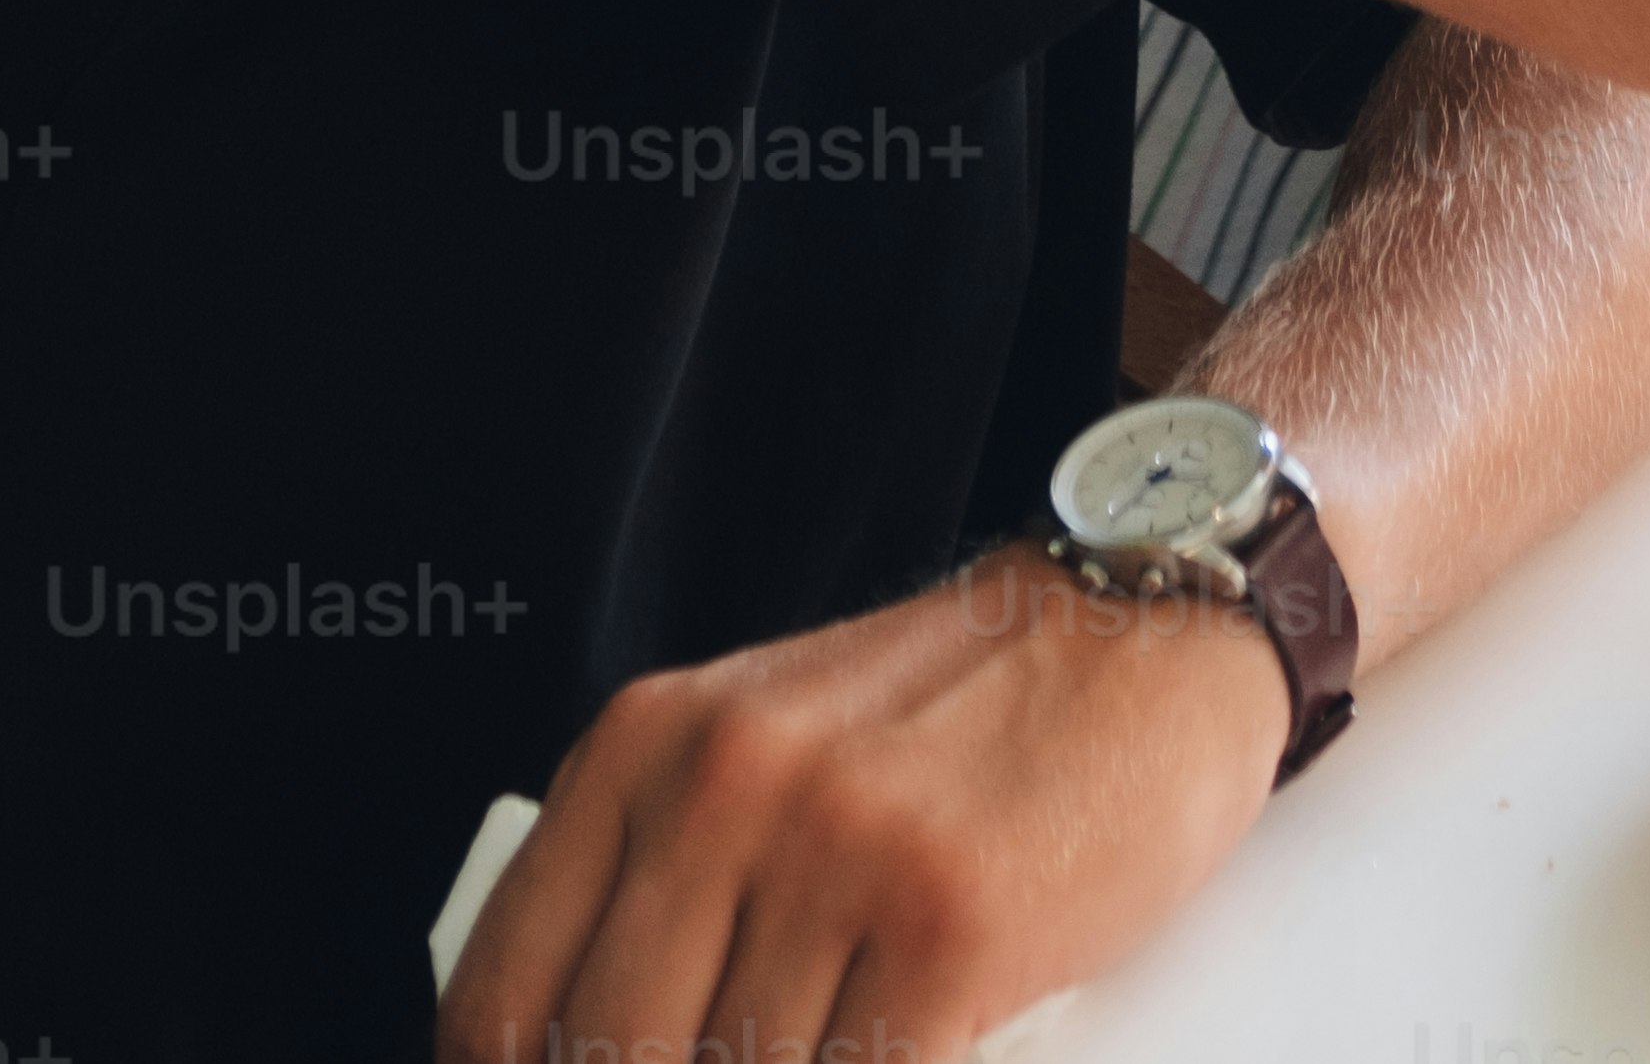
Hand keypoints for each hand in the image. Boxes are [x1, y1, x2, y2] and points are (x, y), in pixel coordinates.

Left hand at [437, 544, 1280, 1063]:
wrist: (1150, 629)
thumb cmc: (958, 712)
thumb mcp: (762, 751)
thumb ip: (660, 887)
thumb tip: (584, 1054)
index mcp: (648, 746)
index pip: (498, 1006)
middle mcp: (727, 784)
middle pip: (614, 1059)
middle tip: (755, 1056)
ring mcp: (840, 849)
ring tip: (840, 1034)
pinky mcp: (948, 922)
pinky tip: (905, 1055)